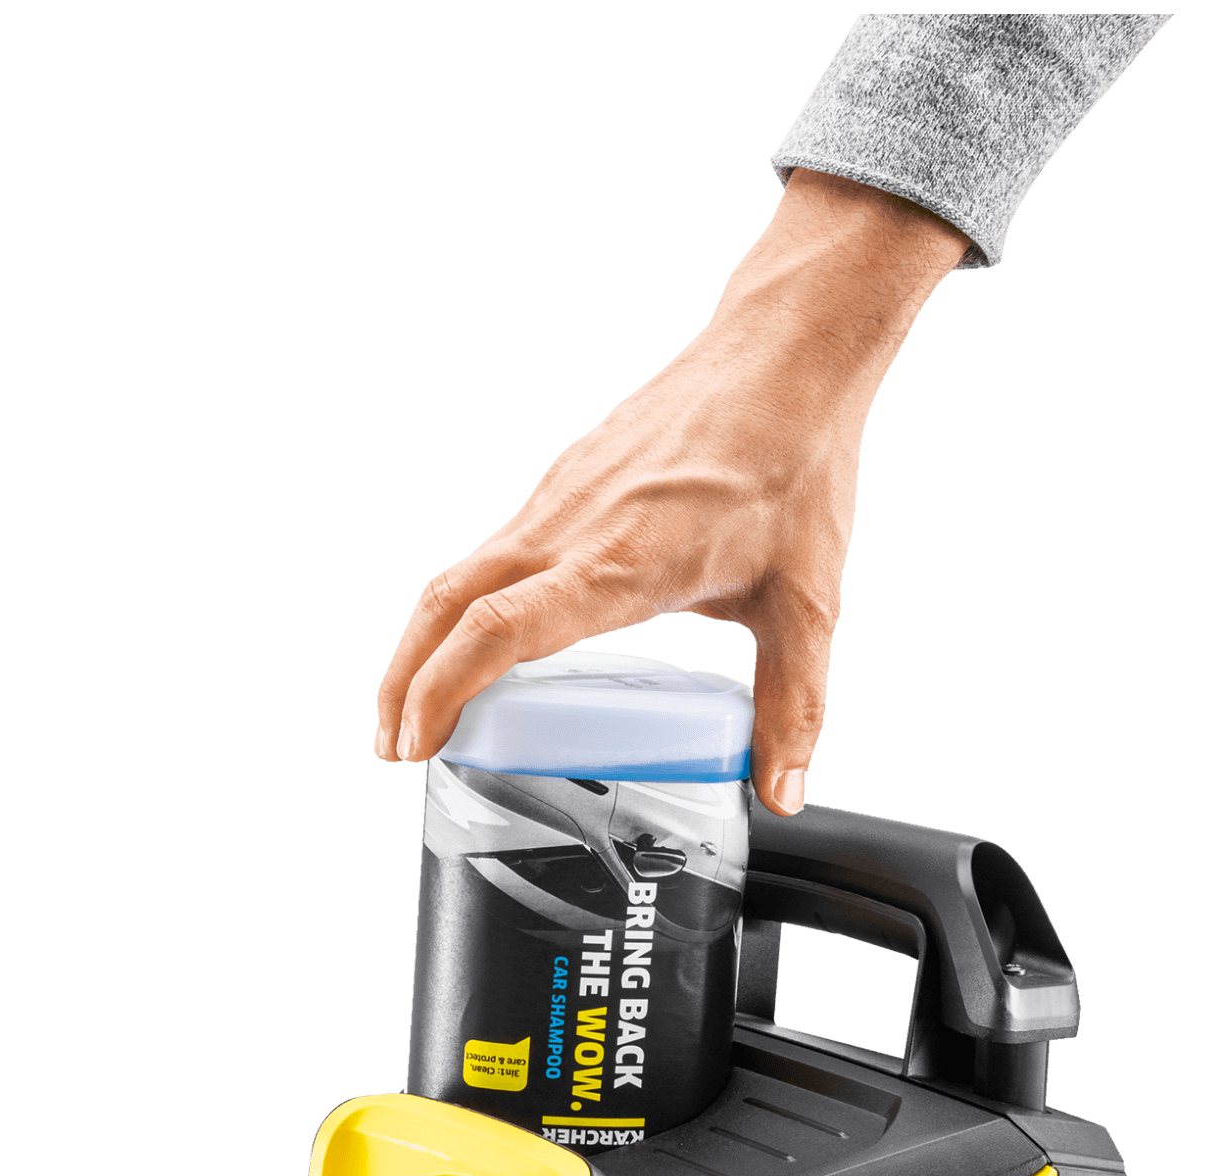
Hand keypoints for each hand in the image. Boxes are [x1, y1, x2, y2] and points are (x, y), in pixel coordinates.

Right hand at [375, 170, 969, 815]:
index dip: (442, 688)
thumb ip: (791, 705)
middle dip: (406, 678)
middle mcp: (572, 524)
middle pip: (448, 602)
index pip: (499, 626)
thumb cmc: (793, 465)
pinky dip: (472, 603)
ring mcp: (563, 496)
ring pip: (464, 572)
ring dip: (431, 639)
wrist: (786, 357)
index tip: (414, 743)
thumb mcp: (804, 603)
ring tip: (434, 703)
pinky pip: (499, 549)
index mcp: (621, 560)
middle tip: (401, 744)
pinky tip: (499, 638)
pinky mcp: (570, 481)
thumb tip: (781, 789)